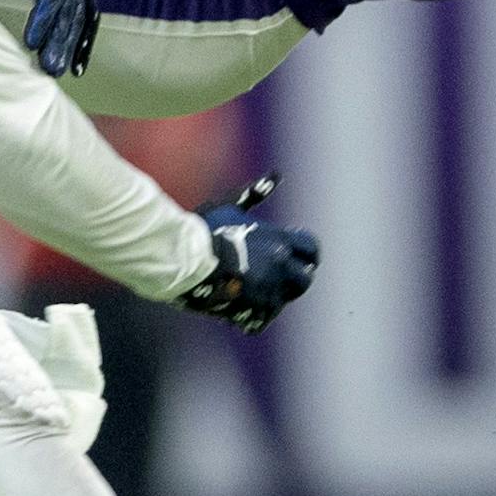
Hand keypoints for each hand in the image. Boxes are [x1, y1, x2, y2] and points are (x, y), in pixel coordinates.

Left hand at [0, 0, 99, 76]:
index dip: (43, 16)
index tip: (30, 43)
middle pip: (69, 6)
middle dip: (59, 39)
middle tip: (50, 69)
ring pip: (80, 14)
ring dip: (70, 45)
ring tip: (58, 72)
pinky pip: (88, 17)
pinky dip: (83, 42)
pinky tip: (77, 68)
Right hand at [176, 174, 319, 333]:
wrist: (184, 259)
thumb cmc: (205, 230)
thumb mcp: (231, 208)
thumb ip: (255, 195)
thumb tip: (276, 175)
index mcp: (278, 240)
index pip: (311, 249)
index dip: (306, 254)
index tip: (295, 256)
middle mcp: (280, 266)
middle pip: (304, 279)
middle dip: (293, 279)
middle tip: (275, 277)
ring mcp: (269, 290)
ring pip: (283, 301)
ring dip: (270, 297)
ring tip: (250, 291)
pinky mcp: (254, 311)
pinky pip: (262, 319)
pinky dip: (252, 315)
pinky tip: (238, 306)